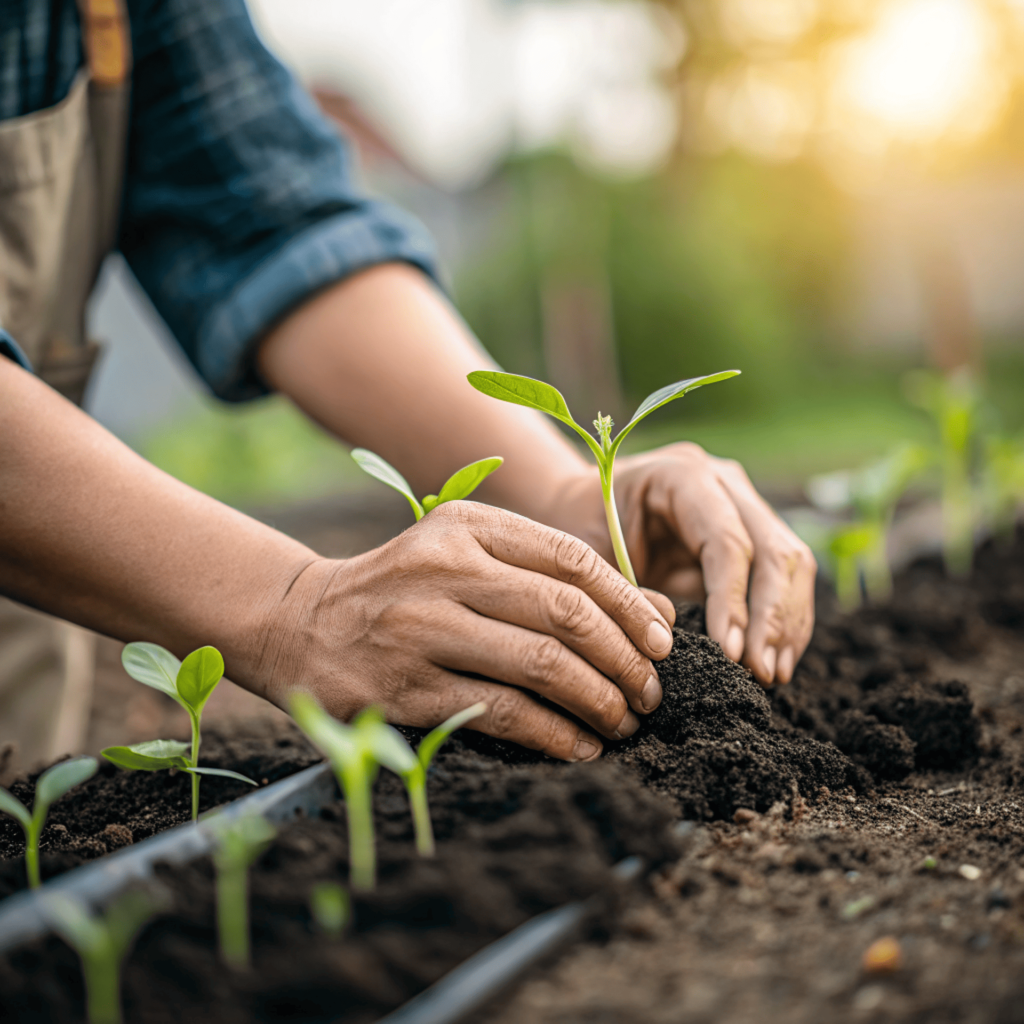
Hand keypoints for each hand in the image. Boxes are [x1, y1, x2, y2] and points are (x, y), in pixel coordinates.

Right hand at [258, 502, 676, 760]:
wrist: (300, 623)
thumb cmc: (404, 591)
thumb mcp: (470, 558)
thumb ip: (555, 577)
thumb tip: (657, 612)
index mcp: (468, 526)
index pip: (573, 559)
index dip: (630, 605)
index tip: (662, 642)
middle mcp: (445, 567)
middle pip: (566, 612)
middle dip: (625, 658)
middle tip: (650, 691)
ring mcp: (421, 628)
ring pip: (541, 664)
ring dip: (599, 699)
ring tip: (624, 720)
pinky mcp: (406, 688)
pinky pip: (503, 713)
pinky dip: (555, 734)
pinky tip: (581, 746)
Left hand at [547, 443, 815, 685]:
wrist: (583, 506)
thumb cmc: (581, 529)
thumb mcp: (590, 557)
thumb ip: (626, 591)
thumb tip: (667, 639)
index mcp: (680, 475)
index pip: (726, 541)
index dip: (733, 601)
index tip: (731, 653)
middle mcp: (723, 481)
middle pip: (774, 549)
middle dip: (772, 618)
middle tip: (761, 673)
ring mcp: (745, 502)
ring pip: (791, 563)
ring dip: (787, 624)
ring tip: (772, 675)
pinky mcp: (754, 531)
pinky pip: (786, 577)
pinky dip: (785, 621)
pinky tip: (775, 662)